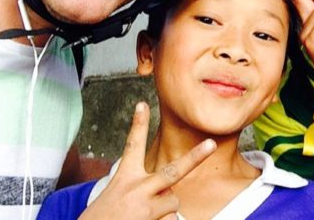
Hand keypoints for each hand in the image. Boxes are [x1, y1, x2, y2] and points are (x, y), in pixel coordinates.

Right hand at [79, 102, 215, 219]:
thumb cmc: (102, 219)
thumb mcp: (115, 197)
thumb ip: (142, 190)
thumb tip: (169, 194)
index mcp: (124, 179)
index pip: (132, 147)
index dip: (138, 125)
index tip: (142, 104)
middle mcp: (136, 189)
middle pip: (173, 170)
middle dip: (195, 157)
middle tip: (211, 144)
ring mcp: (144, 207)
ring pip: (173, 202)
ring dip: (165, 211)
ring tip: (143, 218)